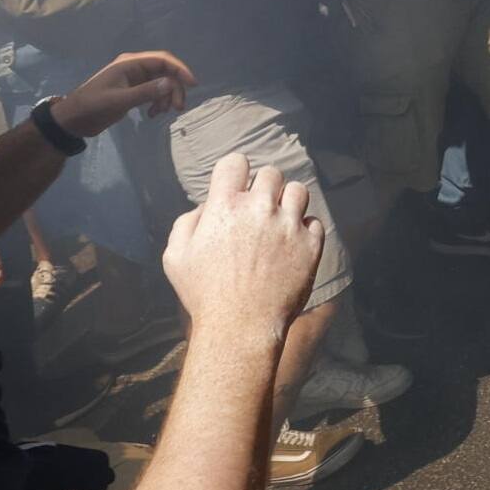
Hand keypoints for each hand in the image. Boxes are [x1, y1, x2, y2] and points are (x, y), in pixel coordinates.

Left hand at [53, 50, 196, 135]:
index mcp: (130, 64)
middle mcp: (134, 68)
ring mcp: (134, 80)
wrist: (73, 120)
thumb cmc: (92, 107)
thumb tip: (170, 84)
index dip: (180, 69)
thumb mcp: (118, 101)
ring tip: (162, 113)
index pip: (162, 60)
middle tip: (177, 108)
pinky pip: (153, 93)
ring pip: (160, 84)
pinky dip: (157, 103)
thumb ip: (145, 92)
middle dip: (174, 88)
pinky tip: (151, 115)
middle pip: (165, 72)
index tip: (193, 84)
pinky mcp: (132, 92)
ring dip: (166, 97)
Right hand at [163, 152, 325, 336]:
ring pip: (298, 191)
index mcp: (224, 205)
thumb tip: (207, 207)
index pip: (236, 162)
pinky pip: (314, 222)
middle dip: (264, 188)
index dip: (235, 172)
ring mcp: (288, 225)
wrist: (240, 327)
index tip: (237, 187)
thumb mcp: (175, 256)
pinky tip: (292, 245)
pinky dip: (305, 230)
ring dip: (288, 202)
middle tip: (259, 210)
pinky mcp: (310, 245)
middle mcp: (259, 208)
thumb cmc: (204, 294)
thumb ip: (187, 222)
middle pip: (271, 173)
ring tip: (280, 222)